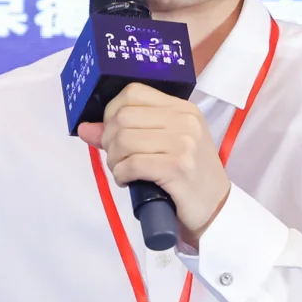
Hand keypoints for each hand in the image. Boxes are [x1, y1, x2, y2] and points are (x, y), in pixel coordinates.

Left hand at [77, 83, 230, 245]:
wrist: (216, 209)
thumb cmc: (188, 178)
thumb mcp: (163, 147)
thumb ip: (125, 132)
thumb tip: (85, 128)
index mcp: (183, 109)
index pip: (133, 92)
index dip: (112, 112)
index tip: (114, 134)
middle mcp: (185, 121)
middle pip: (123, 116)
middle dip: (109, 141)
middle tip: (118, 159)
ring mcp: (184, 143)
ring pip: (124, 140)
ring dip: (114, 160)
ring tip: (123, 171)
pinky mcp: (178, 168)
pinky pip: (131, 164)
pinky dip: (121, 175)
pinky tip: (129, 181)